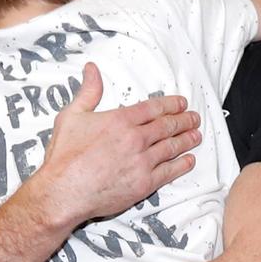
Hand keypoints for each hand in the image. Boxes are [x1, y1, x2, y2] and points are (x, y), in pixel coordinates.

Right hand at [37, 62, 201, 225]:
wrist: (63, 191)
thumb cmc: (64, 157)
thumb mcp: (71, 116)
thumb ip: (88, 92)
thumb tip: (92, 70)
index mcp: (120, 120)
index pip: (153, 108)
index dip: (171, 104)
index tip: (181, 103)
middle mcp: (135, 139)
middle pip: (167, 126)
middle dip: (184, 120)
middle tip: (194, 118)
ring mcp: (142, 162)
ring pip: (171, 147)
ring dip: (186, 140)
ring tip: (196, 135)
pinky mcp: (144, 184)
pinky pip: (169, 172)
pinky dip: (182, 165)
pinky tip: (189, 160)